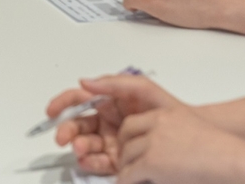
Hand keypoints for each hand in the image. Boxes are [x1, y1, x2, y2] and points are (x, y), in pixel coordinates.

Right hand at [46, 74, 183, 174]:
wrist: (194, 133)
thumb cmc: (169, 108)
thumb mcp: (142, 88)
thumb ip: (113, 83)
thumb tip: (84, 82)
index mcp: (108, 102)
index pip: (79, 100)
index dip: (62, 104)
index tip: (51, 111)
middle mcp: (107, 121)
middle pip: (78, 124)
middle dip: (67, 130)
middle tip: (63, 137)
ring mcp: (112, 141)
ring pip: (86, 144)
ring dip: (78, 147)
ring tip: (79, 150)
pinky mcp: (120, 160)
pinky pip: (100, 162)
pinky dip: (91, 163)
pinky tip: (88, 161)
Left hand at [116, 107, 244, 183]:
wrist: (236, 162)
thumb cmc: (224, 153)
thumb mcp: (193, 130)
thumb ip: (173, 134)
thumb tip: (163, 149)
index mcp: (166, 115)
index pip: (133, 122)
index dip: (128, 137)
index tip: (127, 146)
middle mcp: (157, 125)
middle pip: (126, 136)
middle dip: (123, 150)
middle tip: (125, 163)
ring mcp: (153, 144)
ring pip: (126, 156)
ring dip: (126, 168)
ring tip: (129, 178)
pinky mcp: (152, 163)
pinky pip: (129, 173)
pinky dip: (126, 181)